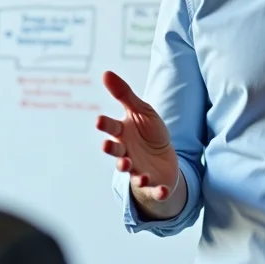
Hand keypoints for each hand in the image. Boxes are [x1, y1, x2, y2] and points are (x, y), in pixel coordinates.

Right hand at [95, 71, 178, 201]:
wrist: (165, 158)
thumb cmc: (149, 132)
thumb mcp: (141, 110)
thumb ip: (124, 94)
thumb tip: (106, 73)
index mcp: (123, 134)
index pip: (111, 128)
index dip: (105, 125)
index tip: (100, 120)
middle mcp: (127, 153)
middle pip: (117, 152)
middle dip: (112, 149)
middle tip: (108, 145)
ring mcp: (138, 169)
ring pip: (131, 173)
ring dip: (131, 171)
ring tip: (132, 168)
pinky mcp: (152, 183)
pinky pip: (154, 189)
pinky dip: (157, 191)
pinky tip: (161, 189)